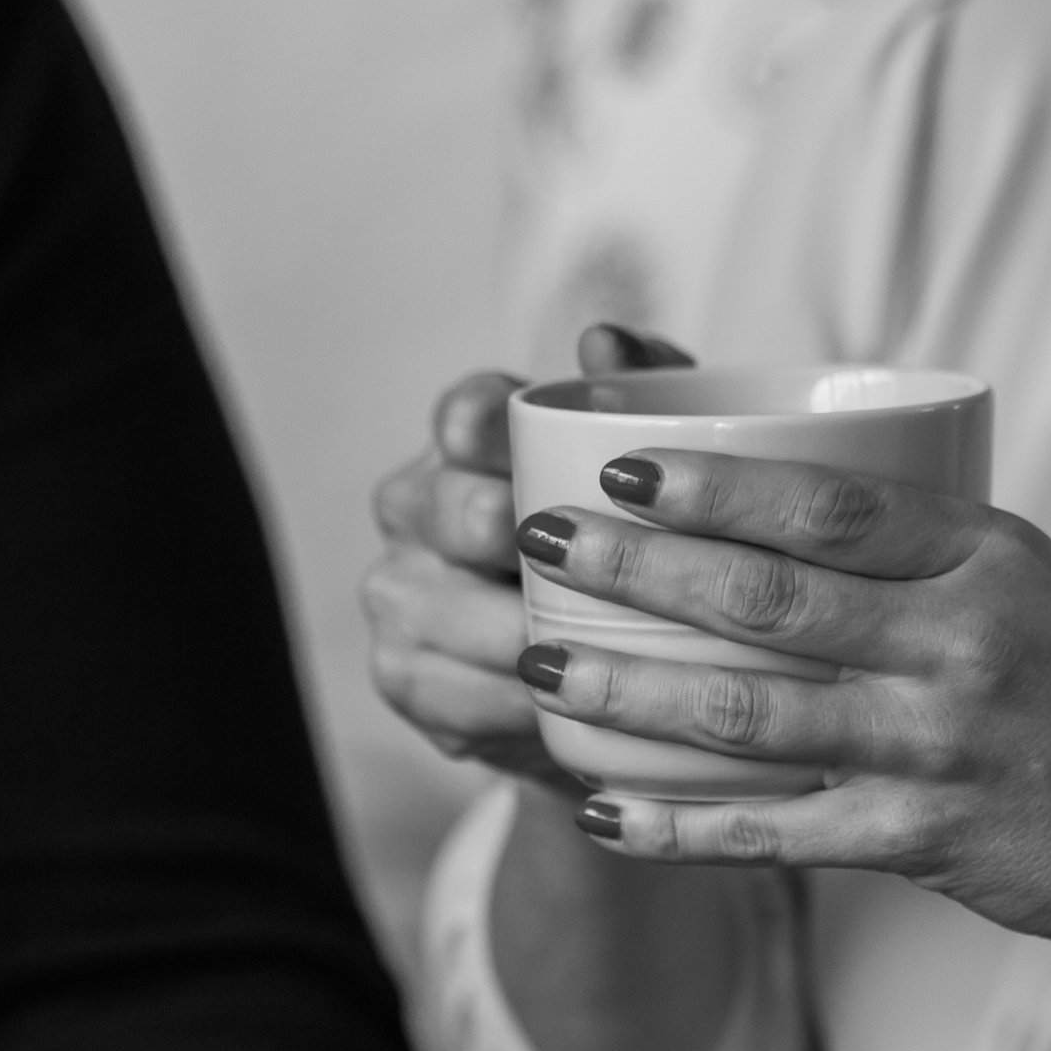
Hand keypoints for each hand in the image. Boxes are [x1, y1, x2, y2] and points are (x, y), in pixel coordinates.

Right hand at [364, 324, 691, 783]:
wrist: (595, 675)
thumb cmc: (623, 546)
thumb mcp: (653, 465)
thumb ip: (645, 388)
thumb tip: (603, 342)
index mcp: (465, 438)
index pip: (465, 415)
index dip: (498, 429)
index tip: (541, 452)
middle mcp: (413, 506)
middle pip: (453, 511)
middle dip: (519, 540)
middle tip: (582, 567)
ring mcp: (398, 593)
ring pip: (444, 609)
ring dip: (519, 633)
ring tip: (595, 652)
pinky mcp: (403, 677)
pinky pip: (450, 693)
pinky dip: (508, 705)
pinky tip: (558, 708)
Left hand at [514, 447, 1050, 1023]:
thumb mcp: (1028, 584)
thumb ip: (913, 545)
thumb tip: (762, 485)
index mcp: (991, 559)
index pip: (834, 506)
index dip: (716, 484)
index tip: (616, 462)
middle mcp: (967, 647)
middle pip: (770, 601)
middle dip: (639, 568)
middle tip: (537, 543)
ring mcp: (943, 751)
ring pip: (752, 716)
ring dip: (629, 690)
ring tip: (534, 665)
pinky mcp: (924, 844)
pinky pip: (777, 835)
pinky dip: (683, 825)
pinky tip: (605, 809)